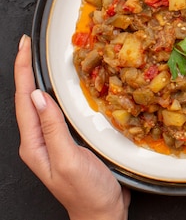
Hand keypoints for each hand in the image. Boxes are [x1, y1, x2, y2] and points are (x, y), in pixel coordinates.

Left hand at [14, 35, 130, 219]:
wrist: (102, 214)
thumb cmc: (87, 193)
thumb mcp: (69, 160)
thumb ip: (52, 129)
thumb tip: (38, 96)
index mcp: (33, 144)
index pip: (23, 99)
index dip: (21, 70)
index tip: (24, 46)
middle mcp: (39, 140)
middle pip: (28, 97)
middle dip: (25, 69)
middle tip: (30, 44)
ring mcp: (53, 141)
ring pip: (43, 103)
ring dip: (41, 78)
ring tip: (42, 58)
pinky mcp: (69, 141)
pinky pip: (59, 112)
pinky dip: (60, 93)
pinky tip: (68, 87)